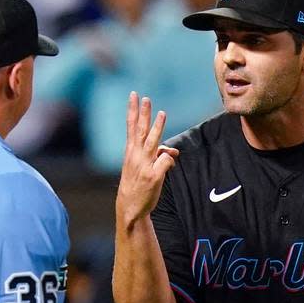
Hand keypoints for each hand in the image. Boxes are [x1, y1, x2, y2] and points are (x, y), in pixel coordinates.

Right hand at [116, 93, 178, 225]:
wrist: (130, 207)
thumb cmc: (137, 185)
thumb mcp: (143, 167)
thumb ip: (158, 155)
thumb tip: (173, 152)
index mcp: (131, 152)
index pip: (131, 126)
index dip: (133, 110)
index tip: (134, 95)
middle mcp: (136, 156)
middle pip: (140, 130)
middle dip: (143, 113)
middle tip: (145, 98)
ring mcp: (144, 166)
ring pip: (153, 143)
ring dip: (157, 128)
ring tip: (162, 113)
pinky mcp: (153, 176)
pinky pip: (166, 162)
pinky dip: (170, 161)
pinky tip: (170, 166)